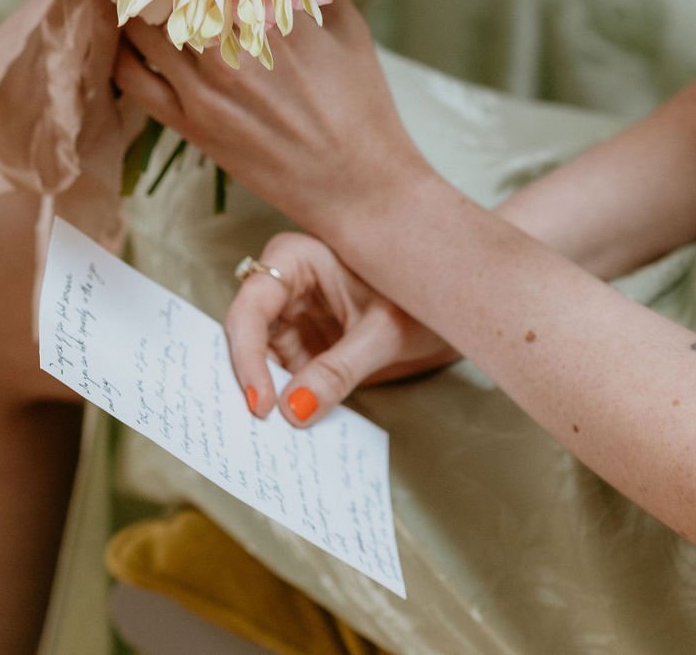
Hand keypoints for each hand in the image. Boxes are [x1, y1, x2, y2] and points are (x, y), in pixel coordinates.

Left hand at [113, 0, 428, 239]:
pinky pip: (134, 80)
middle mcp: (231, 46)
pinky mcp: (192, 125)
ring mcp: (205, 88)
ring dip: (132, 3)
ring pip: (140, 27)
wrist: (359, 185)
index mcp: (272, 14)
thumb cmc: (361, 103)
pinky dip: (123, 53)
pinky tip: (128, 40)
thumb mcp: (349, 28)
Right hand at [226, 232, 455, 424]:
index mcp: (297, 258)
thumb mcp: (383, 333)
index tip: (261, 404)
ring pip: (260, 358)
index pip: (253, 306)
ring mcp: (291, 314)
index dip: (247, 355)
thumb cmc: (419, 296)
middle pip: (247, 332)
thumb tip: (295, 411)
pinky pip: (283, 374)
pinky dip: (285, 401)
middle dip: (249, 378)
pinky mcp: (302, 342)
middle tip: (255, 428)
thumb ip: (339, 370)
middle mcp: (284, 282)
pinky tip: (290, 428)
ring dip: (266, 394)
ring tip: (272, 438)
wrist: (448, 303)